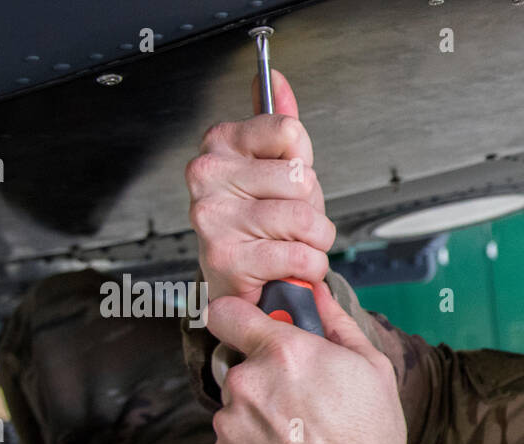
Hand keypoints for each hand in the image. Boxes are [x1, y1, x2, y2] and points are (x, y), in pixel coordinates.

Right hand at [185, 68, 333, 301]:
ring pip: (305, 218)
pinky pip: (300, 255)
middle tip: (289, 224)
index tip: (285, 180)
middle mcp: (208, 176)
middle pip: (301, 177)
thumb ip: (277, 127)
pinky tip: (291, 267)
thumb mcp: (273, 168)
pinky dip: (310, 267)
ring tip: (292, 245)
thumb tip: (276, 80)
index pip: (289, 131)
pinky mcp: (227, 258)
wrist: (239, 283)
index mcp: (220, 145)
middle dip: (311, 207)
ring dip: (315, 241)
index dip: (303, 163)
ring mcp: (214, 218)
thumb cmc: (259, 226)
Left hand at [204, 285, 407, 443]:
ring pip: (237, 409)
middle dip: (264, 382)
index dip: (239, 319)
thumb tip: (319, 295)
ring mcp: (229, 423)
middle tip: (302, 408)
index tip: (251, 329)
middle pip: (241, 369)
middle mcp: (247, 382)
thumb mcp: (374, 371)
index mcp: (284, 352)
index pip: (228, 312)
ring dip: (258, 420)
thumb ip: (338, 325)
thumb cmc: (370, 441)